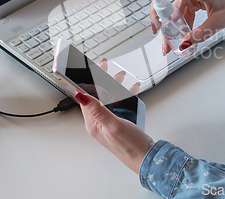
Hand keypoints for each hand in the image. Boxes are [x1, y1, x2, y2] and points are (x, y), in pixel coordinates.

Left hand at [76, 58, 153, 173]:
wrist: (144, 157)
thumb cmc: (129, 146)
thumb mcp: (113, 125)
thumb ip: (97, 109)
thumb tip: (80, 96)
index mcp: (92, 122)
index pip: (86, 96)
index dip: (89, 80)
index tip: (94, 67)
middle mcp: (98, 121)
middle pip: (97, 95)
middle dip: (103, 79)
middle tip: (106, 66)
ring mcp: (107, 121)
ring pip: (108, 97)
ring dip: (114, 85)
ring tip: (122, 76)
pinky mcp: (117, 122)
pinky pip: (117, 103)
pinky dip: (123, 94)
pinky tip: (132, 89)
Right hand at [149, 0, 224, 54]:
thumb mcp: (219, 22)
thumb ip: (201, 34)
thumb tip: (184, 45)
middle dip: (160, 14)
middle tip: (157, 30)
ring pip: (173, 8)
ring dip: (169, 24)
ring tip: (167, 42)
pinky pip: (181, 11)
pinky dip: (178, 23)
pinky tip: (178, 36)